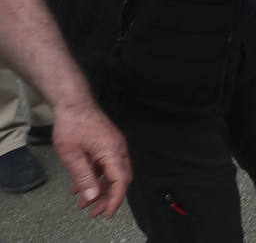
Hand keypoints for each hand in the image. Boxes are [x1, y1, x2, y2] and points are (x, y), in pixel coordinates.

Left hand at [52, 102, 130, 216]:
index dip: (115, 199)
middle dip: (108, 198)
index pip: (121, 181)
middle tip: (95, 212)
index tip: (108, 213)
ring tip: (83, 203)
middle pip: (120, 179)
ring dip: (100, 189)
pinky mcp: (107, 144)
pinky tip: (80, 187)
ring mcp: (114, 146)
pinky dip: (95, 178)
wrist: (74, 103)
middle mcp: (118, 149)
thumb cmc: (73, 125)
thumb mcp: (72, 155)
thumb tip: (92, 197)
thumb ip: (84, 177)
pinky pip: (106, 165)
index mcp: (112, 152)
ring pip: (112, 173)